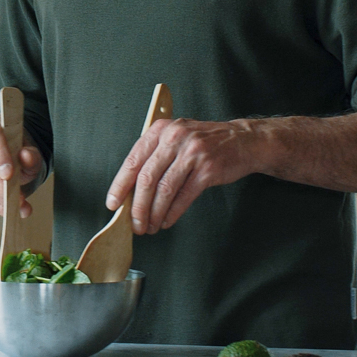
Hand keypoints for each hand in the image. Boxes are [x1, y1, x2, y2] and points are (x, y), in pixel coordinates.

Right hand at [0, 113, 43, 217]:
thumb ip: (31, 155)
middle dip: (1, 187)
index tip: (8, 175)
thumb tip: (26, 157)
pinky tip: (3, 206)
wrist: (2, 152)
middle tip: (19, 200)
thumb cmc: (15, 151)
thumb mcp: (30, 151)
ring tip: (16, 207)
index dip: (0, 158)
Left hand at [105, 118, 262, 233]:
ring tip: (149, 226)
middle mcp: (174, 138)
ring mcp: (192, 153)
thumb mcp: (175, 137)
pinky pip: (184, 196)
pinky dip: (172, 213)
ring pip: (164, 190)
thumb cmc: (204, 142)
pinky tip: (166, 221)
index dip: (120, 185)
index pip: (133, 160)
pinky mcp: (208, 169)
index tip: (113, 203)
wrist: (242, 140)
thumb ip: (154, 157)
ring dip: (154, 213)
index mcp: (160, 130)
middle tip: (134, 223)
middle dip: (137, 206)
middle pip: (147, 178)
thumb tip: (131, 190)